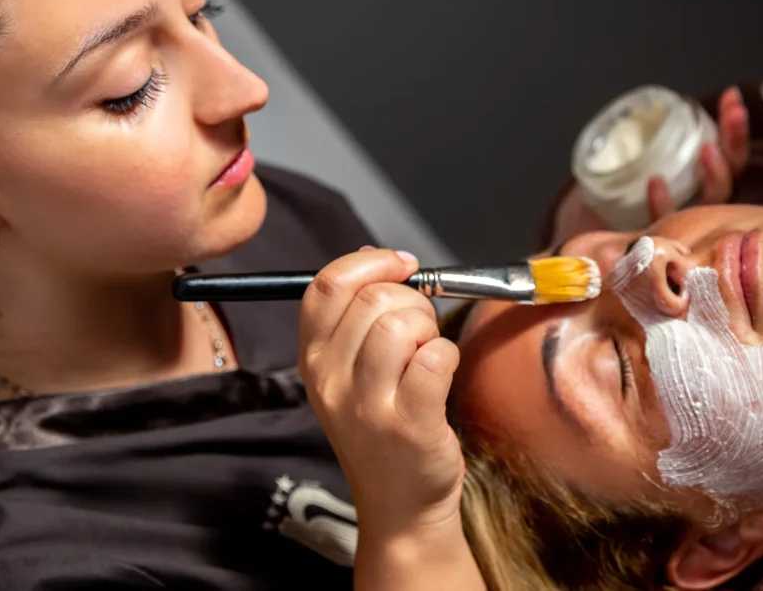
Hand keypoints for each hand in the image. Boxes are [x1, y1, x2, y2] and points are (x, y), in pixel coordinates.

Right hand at [298, 248, 463, 538]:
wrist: (399, 505)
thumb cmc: (381, 429)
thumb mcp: (349, 373)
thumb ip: (355, 316)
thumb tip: (374, 257)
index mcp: (313, 359)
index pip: (325, 286)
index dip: (371, 264)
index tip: (402, 267)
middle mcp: (331, 381)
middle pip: (373, 300)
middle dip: (413, 301)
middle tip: (422, 331)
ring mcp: (368, 406)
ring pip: (403, 325)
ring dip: (430, 330)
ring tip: (427, 357)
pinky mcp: (410, 424)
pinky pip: (436, 357)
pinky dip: (449, 356)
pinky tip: (441, 376)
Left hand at [550, 86, 749, 242]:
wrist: (589, 253)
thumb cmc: (613, 209)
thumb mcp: (629, 169)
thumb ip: (642, 148)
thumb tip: (648, 113)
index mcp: (697, 185)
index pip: (727, 154)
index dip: (733, 126)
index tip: (731, 96)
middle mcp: (698, 206)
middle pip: (730, 172)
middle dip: (735, 139)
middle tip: (736, 111)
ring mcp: (683, 225)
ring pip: (712, 201)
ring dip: (715, 173)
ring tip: (708, 151)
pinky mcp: (658, 241)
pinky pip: (667, 223)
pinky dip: (662, 203)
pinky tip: (655, 182)